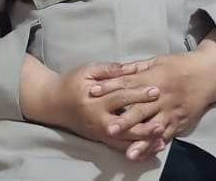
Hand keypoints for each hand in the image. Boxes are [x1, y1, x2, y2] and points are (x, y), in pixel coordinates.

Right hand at [25, 62, 160, 148]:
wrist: (52, 103)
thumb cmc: (71, 83)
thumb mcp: (87, 70)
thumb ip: (109, 70)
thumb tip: (130, 68)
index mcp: (94, 100)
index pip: (120, 97)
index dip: (139, 94)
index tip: (156, 90)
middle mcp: (97, 120)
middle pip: (125, 123)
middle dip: (145, 122)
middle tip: (163, 119)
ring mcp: (99, 132)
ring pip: (124, 139)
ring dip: (143, 140)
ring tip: (161, 137)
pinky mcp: (100, 139)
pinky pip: (120, 147)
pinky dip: (135, 147)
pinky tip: (150, 147)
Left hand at [89, 41, 215, 147]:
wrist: (208, 74)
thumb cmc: (180, 65)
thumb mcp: (157, 61)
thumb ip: (137, 68)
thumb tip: (116, 70)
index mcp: (154, 78)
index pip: (128, 84)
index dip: (110, 87)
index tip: (93, 92)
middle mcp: (162, 97)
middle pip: (139, 110)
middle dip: (123, 120)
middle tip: (107, 129)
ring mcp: (171, 111)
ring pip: (152, 128)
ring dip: (139, 140)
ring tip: (127, 152)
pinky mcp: (178, 122)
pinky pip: (165, 136)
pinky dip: (153, 146)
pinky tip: (142, 154)